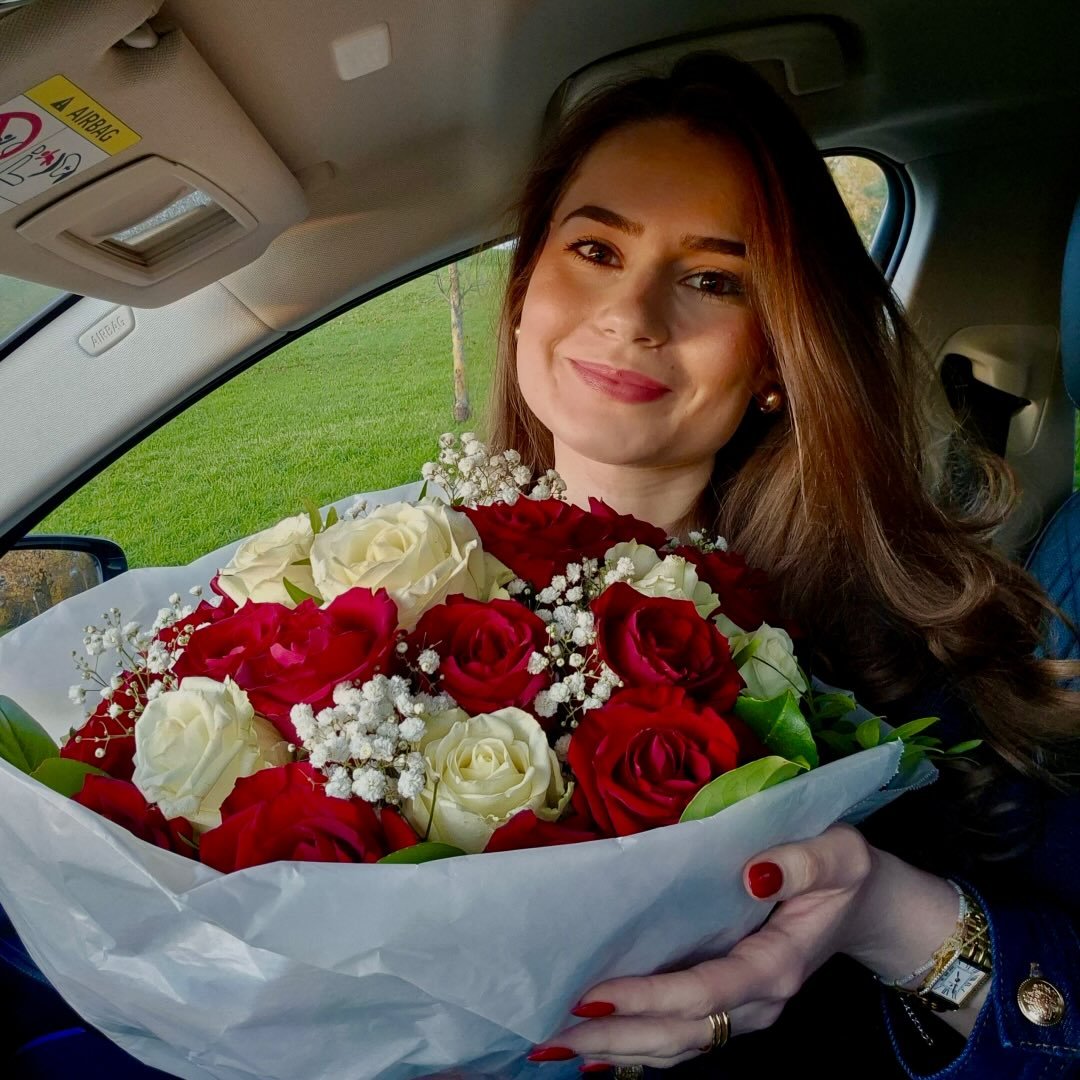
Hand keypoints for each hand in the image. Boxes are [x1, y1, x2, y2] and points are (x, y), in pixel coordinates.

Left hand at [533, 823, 942, 1069]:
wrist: (868, 907)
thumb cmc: (846, 873)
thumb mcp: (840, 853)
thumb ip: (804, 862)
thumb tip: (753, 873)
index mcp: (776, 966)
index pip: (702, 993)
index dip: (647, 998)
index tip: (591, 994)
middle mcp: (757, 1003)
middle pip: (680, 1033)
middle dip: (615, 1036)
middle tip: (551, 1034)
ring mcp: (745, 1012)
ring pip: (677, 1045)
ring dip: (619, 1049)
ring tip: (557, 1043)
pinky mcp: (734, 1007)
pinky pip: (683, 1037)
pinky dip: (639, 1046)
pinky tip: (598, 1047)